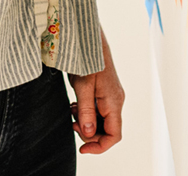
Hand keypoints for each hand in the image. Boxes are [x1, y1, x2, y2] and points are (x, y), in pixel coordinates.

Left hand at [68, 32, 123, 154]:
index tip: (82, 148)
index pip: (114, 135)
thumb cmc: (88, 57)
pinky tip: (75, 105)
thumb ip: (86, 111)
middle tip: (72, 124)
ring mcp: (110, 97)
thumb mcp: (83, 86)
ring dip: (86, 123)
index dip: (99, 146)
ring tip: (72, 112)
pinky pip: (97, 111)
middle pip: (107, 131)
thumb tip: (88, 134)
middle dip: (89, 133)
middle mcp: (115, 101)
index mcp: (114, 102)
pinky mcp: (104, 92)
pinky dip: (85, 114)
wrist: (88, 38)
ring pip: (101, 121)